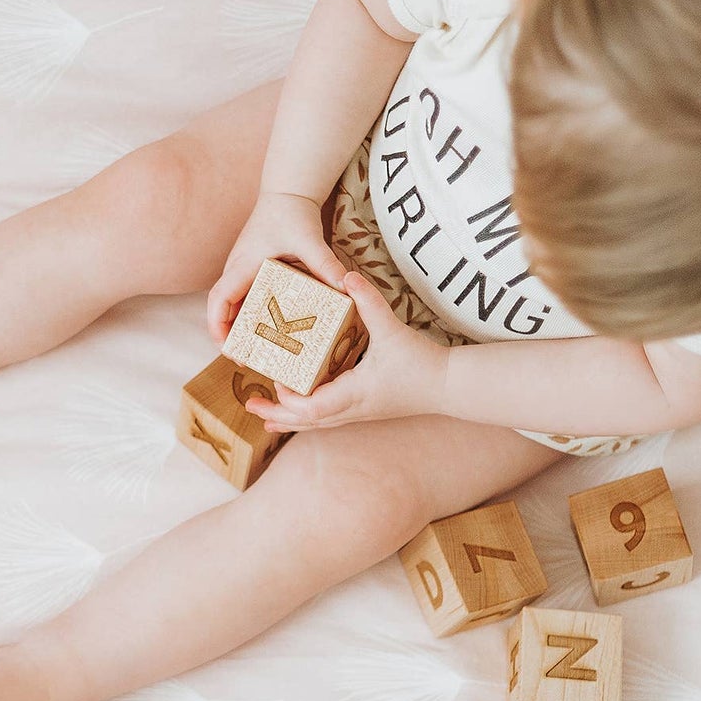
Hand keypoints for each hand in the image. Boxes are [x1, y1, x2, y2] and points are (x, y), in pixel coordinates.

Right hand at [207, 191, 349, 344]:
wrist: (288, 192)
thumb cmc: (291, 213)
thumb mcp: (309, 240)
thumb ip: (325, 264)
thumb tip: (346, 287)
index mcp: (243, 265)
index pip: (219, 299)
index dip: (217, 325)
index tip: (228, 347)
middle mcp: (237, 269)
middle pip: (223, 309)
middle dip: (229, 336)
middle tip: (247, 360)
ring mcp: (243, 270)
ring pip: (234, 305)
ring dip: (241, 328)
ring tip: (258, 352)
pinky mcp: (253, 270)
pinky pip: (247, 298)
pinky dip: (253, 315)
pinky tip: (271, 330)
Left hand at [244, 270, 448, 429]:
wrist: (450, 387)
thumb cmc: (423, 363)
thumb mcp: (393, 330)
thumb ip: (369, 302)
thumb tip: (347, 277)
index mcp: (355, 393)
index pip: (313, 408)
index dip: (290, 398)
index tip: (276, 378)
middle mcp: (352, 409)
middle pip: (306, 422)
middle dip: (277, 414)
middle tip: (250, 404)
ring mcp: (358, 413)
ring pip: (315, 424)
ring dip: (288, 419)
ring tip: (263, 415)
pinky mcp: (363, 410)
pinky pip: (327, 419)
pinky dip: (307, 417)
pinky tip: (296, 413)